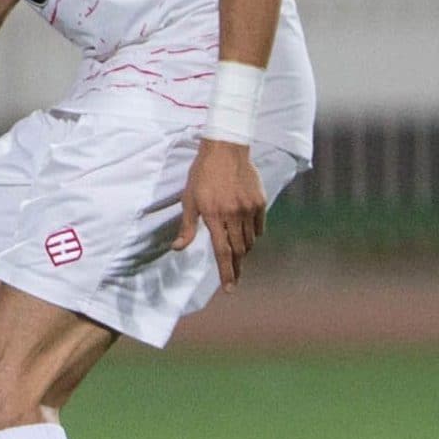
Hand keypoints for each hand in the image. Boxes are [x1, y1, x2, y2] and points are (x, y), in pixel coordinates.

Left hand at [172, 138, 266, 289]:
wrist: (225, 149)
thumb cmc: (201, 175)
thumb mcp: (188, 200)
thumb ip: (186, 226)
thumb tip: (178, 249)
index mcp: (214, 216)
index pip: (222, 252)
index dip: (227, 273)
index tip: (229, 289)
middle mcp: (234, 215)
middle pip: (239, 250)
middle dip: (236, 268)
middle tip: (233, 280)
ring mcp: (249, 208)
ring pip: (249, 240)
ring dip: (243, 251)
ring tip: (236, 255)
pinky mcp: (260, 201)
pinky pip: (259, 227)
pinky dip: (253, 235)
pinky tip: (246, 235)